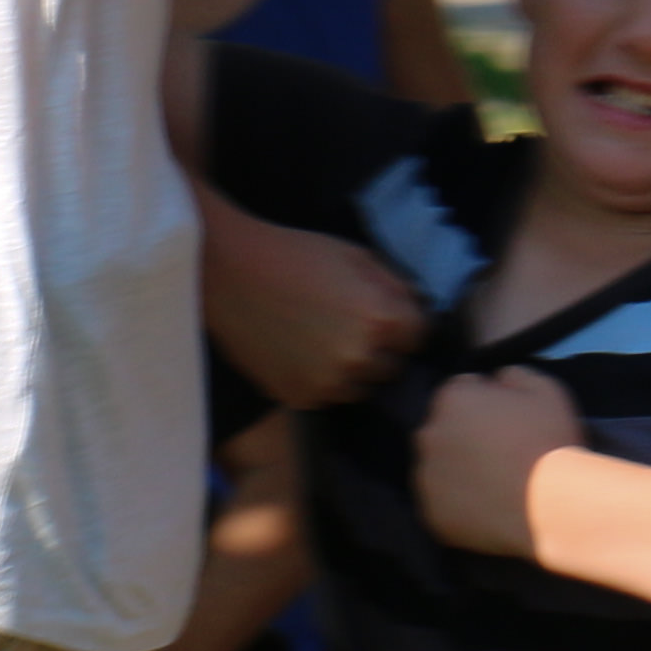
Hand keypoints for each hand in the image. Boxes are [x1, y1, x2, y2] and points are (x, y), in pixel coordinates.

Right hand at [201, 211, 424, 409]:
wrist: (231, 273)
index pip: (419, 336)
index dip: (406, 323)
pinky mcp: (298, 396)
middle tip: (354, 327)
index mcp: (380, 318)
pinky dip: (323, 379)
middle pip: (393, 367)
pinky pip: (327, 395)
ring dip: (354, 369)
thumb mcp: (357, 255)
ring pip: (361, 387)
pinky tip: (303, 352)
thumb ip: (396, 285)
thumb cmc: (295, 254)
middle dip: (382, 349)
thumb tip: (419, 308)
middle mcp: (359, 357)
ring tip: (327, 341)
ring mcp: (328, 383)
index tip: (391, 316)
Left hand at [414, 367, 582, 559]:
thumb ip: (514, 374)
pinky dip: (458, 503)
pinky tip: (487, 507)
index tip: (506, 421)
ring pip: (440, 466)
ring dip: (459, 469)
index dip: (485, 403)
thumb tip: (497, 377)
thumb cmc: (548, 442)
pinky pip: (442, 502)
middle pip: (445, 429)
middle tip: (500, 454)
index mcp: (452, 398)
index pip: (461, 391)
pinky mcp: (431, 514)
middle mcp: (428, 433)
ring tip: (494, 483)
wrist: (551, 506)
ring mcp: (426, 477)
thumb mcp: (545, 390)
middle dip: (465, 435)